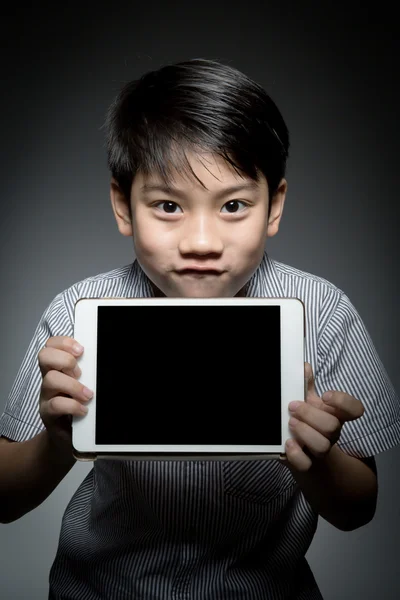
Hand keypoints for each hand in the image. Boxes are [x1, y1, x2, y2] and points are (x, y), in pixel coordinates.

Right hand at [38, 336, 93, 453]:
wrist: (69, 437)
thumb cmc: (81, 406)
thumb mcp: (87, 385)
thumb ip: (92, 373)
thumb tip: (110, 362)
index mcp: (59, 368)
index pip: (52, 345)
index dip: (64, 342)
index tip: (81, 350)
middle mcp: (50, 378)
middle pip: (44, 356)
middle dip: (65, 359)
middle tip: (80, 372)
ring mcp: (46, 396)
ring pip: (50, 379)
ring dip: (73, 385)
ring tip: (88, 395)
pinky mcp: (47, 414)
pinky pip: (55, 404)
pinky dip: (73, 406)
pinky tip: (84, 410)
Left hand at [281, 362, 364, 471]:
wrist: (306, 456)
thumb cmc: (308, 423)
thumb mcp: (308, 403)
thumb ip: (306, 385)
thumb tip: (304, 366)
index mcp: (335, 415)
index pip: (354, 410)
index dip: (343, 402)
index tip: (325, 395)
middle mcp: (332, 433)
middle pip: (333, 426)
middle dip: (311, 414)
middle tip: (292, 406)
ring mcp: (321, 450)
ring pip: (322, 446)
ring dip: (305, 432)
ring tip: (290, 422)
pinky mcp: (307, 464)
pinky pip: (305, 464)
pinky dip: (296, 454)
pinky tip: (288, 443)